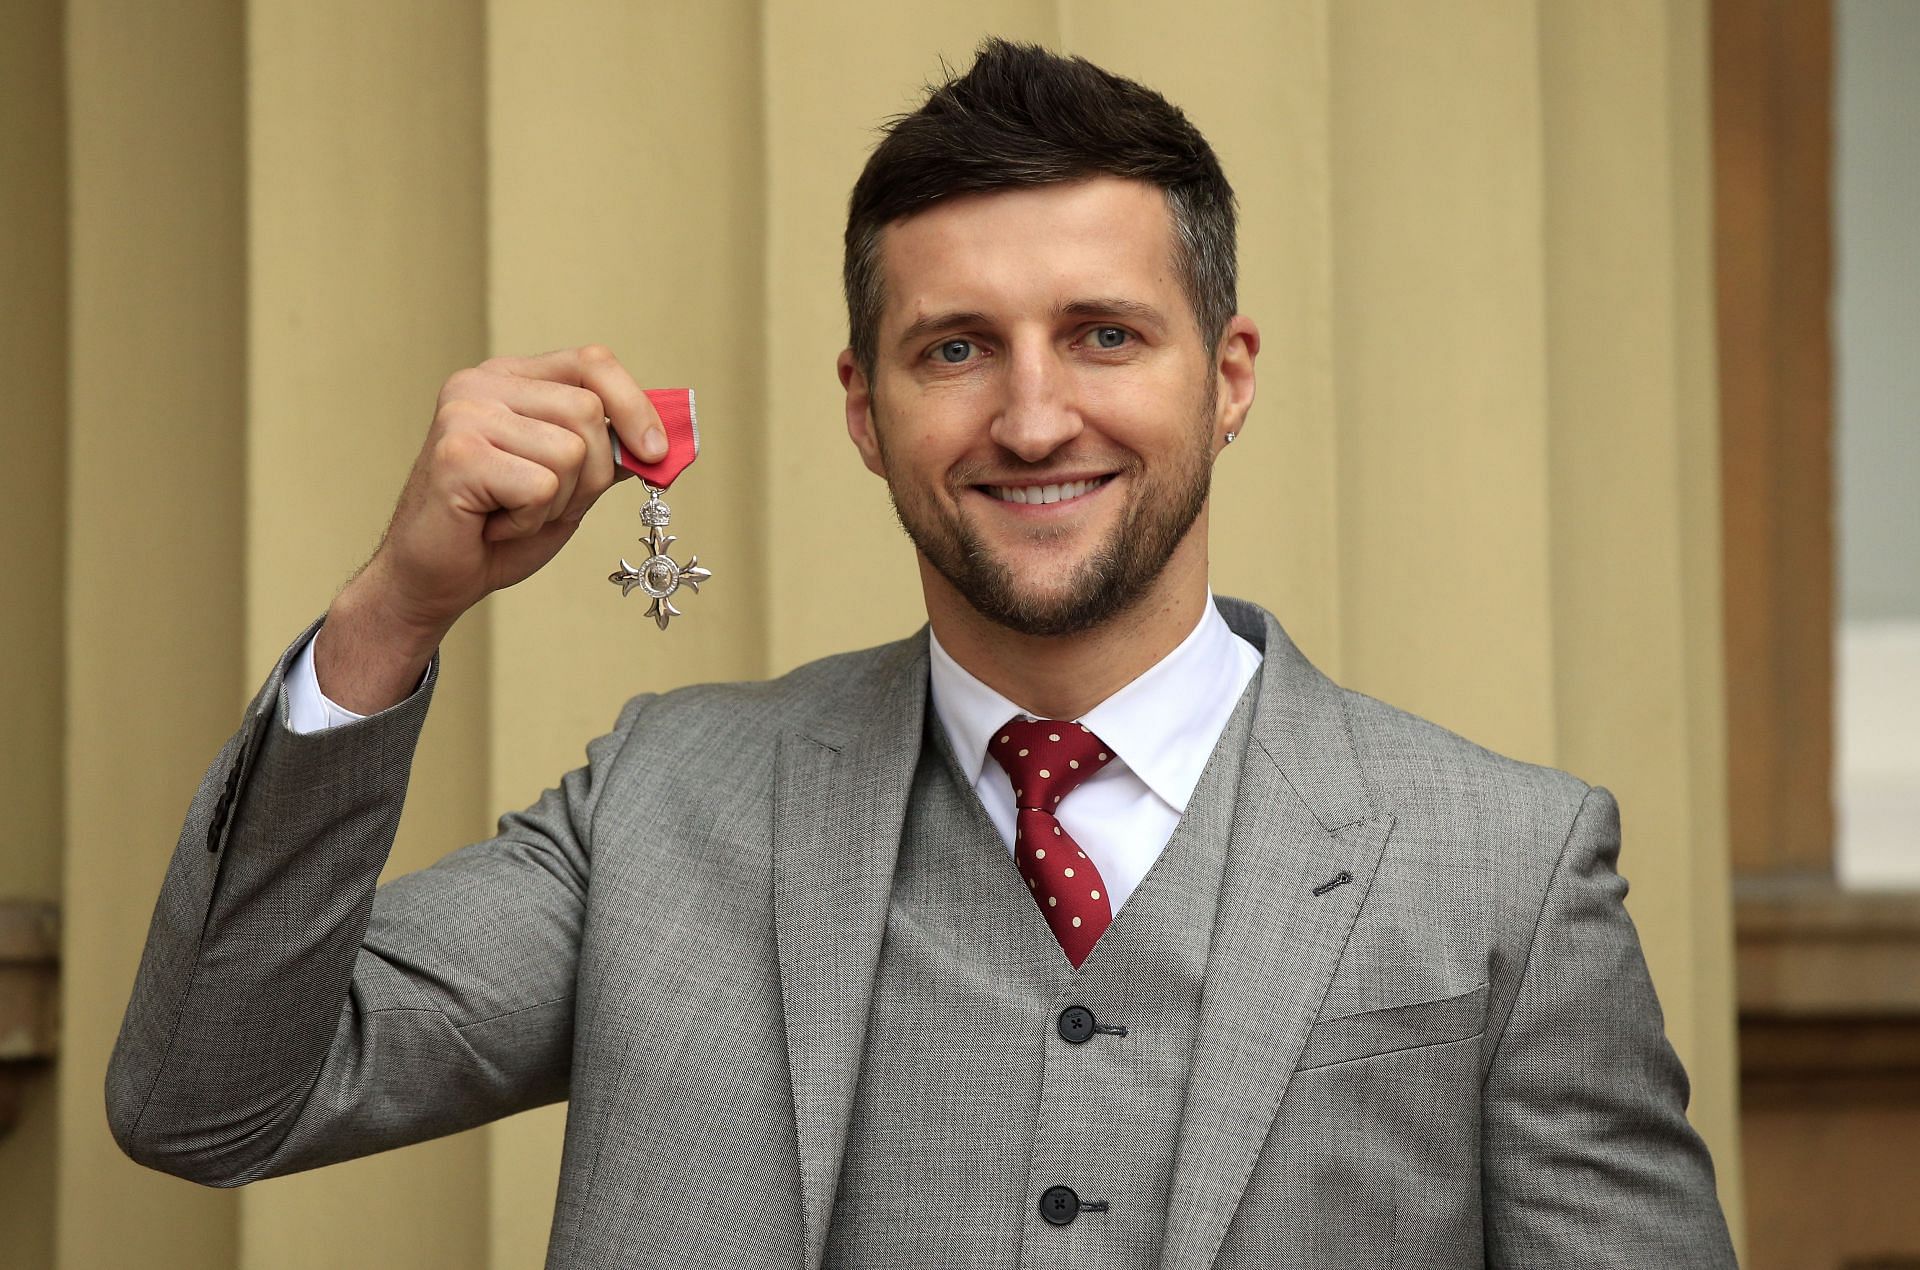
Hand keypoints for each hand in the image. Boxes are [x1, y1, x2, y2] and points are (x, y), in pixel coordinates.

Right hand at [316, 346, 663, 711]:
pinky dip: (529, 520)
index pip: (592, 362)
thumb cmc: (497, 530)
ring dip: (557, 502)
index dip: (635, 405)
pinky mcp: (457, 454)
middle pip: (590, 412)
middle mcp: (481, 384)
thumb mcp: (569, 484)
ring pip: (571, 452)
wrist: (433, 579)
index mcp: (510, 379)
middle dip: (590, 475)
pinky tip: (492, 523)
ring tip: (512, 511)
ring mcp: (464, 414)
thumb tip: (664, 442)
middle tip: (543, 502)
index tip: (656, 452)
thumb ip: (609, 453)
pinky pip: (541, 486)